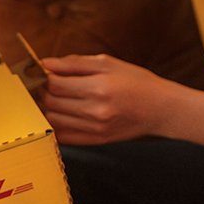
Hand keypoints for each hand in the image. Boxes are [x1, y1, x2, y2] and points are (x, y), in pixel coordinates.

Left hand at [40, 54, 179, 144]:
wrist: (162, 109)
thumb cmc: (137, 82)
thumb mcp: (109, 64)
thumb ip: (75, 63)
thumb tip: (46, 63)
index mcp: (99, 87)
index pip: (55, 84)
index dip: (42, 77)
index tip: (41, 71)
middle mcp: (96, 110)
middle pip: (51, 102)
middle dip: (41, 91)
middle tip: (42, 83)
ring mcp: (95, 128)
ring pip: (53, 120)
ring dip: (45, 108)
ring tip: (49, 97)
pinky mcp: (96, 140)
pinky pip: (64, 137)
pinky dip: (54, 126)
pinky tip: (57, 115)